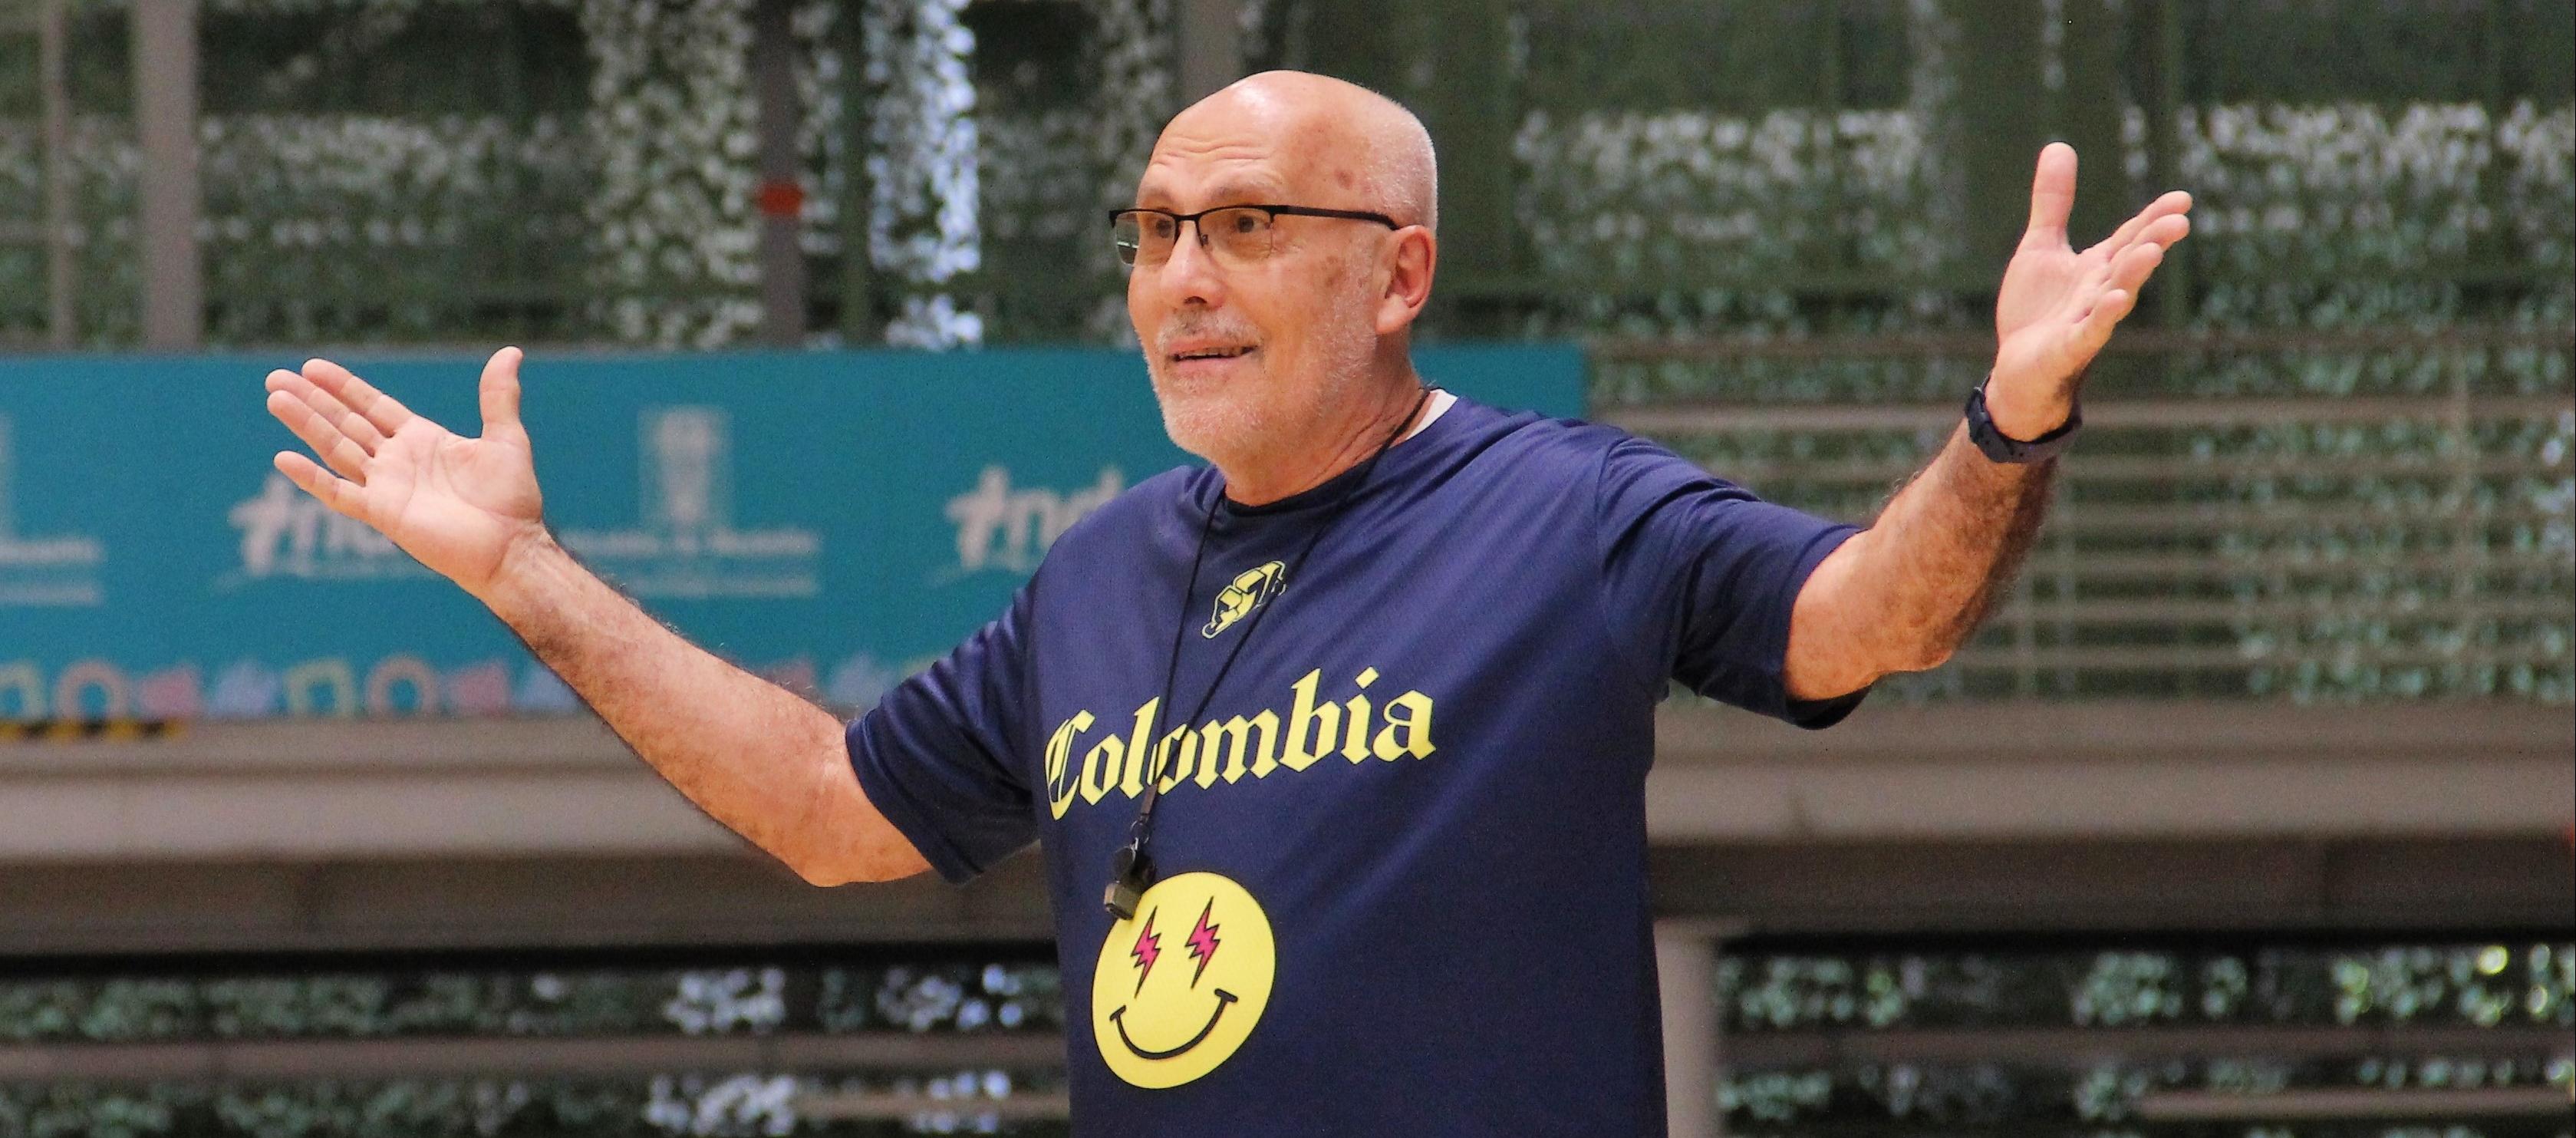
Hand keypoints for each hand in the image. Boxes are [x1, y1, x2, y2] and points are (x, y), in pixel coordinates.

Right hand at [263, 347, 544, 600]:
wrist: (511, 547)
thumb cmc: (511, 499)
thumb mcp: (505, 438)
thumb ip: (499, 396)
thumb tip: (511, 352)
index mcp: (422, 440)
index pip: (372, 407)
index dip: (343, 387)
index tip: (312, 367)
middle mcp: (398, 461)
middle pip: (345, 423)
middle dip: (312, 400)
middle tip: (276, 377)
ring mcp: (387, 487)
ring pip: (336, 448)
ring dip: (306, 424)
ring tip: (276, 398)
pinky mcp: (383, 513)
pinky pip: (340, 492)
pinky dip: (312, 476)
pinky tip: (284, 458)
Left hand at [1988, 142, 2192, 437]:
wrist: (2017, 370)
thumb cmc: (2036, 311)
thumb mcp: (2041, 247)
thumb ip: (2053, 202)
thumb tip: (2059, 146)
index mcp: (2097, 266)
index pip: (2130, 237)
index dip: (2153, 218)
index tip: (2183, 198)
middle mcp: (2099, 291)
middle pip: (2129, 262)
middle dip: (2152, 241)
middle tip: (2180, 220)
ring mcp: (2087, 320)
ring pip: (2115, 295)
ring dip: (2133, 275)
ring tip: (2151, 252)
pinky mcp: (2069, 347)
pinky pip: (2089, 331)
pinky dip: (2102, 316)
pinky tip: (2117, 300)